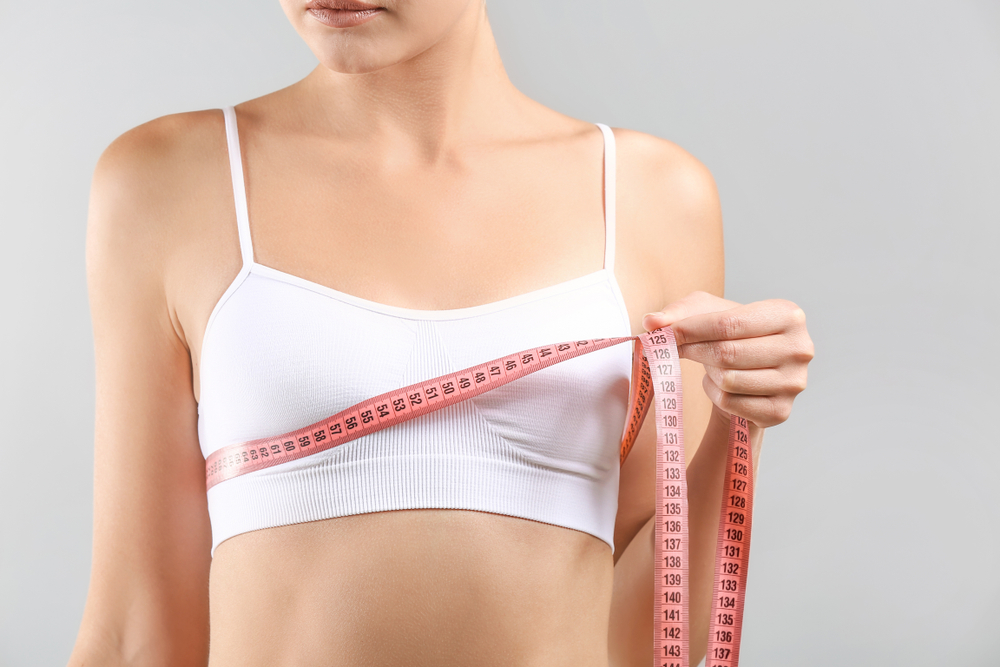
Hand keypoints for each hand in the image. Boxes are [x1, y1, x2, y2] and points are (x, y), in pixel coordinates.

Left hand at [642, 291, 813, 428]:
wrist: (752, 371)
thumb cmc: (730, 334)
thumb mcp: (707, 311)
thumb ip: (678, 312)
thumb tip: (651, 322)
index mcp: (789, 315)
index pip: (730, 323)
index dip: (691, 328)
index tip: (663, 332)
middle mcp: (800, 348)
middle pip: (728, 353)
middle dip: (694, 351)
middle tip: (675, 349)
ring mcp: (794, 383)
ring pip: (729, 380)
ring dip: (709, 374)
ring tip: (713, 366)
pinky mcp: (781, 412)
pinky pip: (731, 403)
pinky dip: (717, 394)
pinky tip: (724, 385)